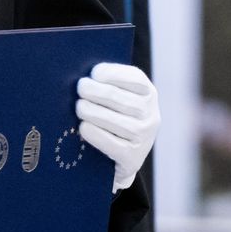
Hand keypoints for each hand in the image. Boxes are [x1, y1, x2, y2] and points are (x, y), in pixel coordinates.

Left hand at [76, 62, 159, 193]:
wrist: (124, 157)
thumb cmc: (116, 119)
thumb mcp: (121, 99)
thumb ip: (110, 85)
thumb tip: (88, 77)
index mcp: (149, 95)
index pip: (134, 78)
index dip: (112, 73)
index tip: (94, 73)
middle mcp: (151, 115)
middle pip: (119, 99)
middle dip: (96, 91)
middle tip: (81, 88)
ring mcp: (144, 138)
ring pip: (115, 121)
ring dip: (92, 112)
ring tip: (79, 107)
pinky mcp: (132, 158)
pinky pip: (111, 143)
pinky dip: (95, 134)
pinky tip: (83, 127)